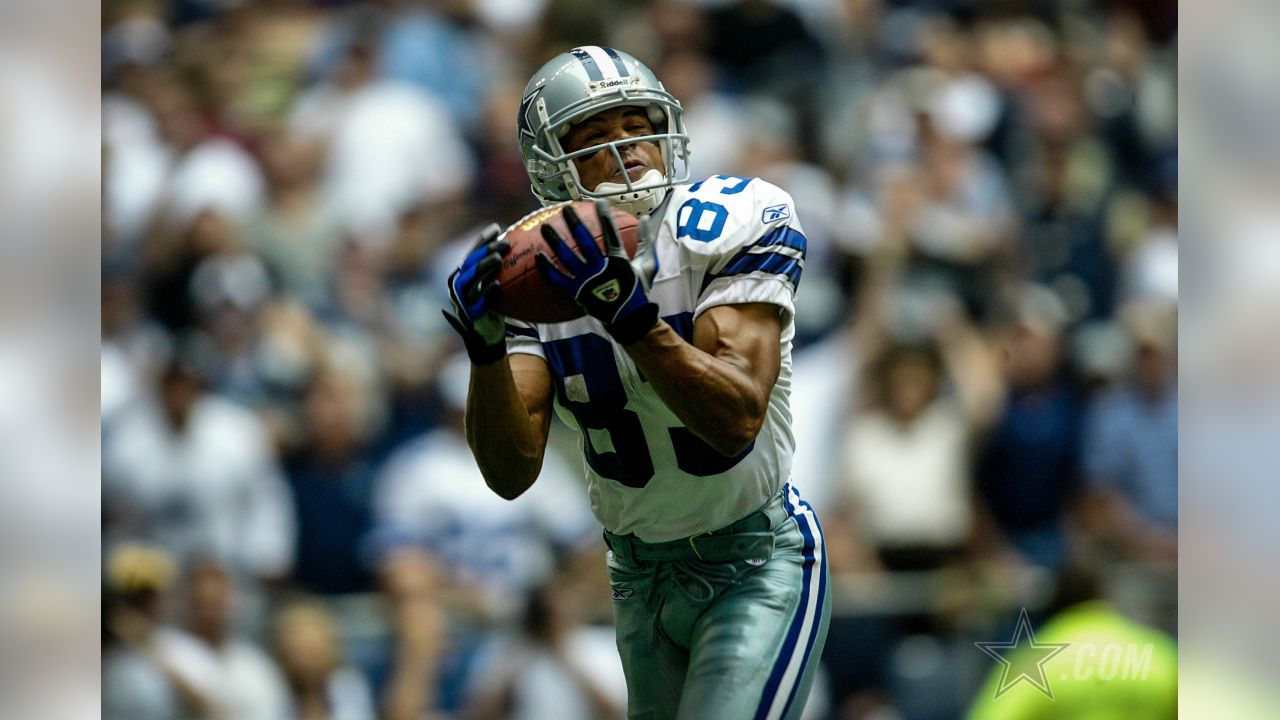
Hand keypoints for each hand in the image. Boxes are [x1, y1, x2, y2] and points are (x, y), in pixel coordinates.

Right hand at [443, 224, 508, 364]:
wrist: (487, 336)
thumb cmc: (494, 307)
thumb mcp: (495, 285)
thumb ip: (499, 270)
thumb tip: (520, 246)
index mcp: (463, 275)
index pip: (472, 252)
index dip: (483, 239)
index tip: (497, 228)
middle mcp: (458, 285)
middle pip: (470, 262)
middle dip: (486, 250)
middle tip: (505, 243)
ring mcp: (461, 300)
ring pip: (470, 279)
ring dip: (483, 267)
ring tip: (499, 258)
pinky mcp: (469, 314)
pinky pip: (477, 301)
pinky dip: (487, 292)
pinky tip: (498, 284)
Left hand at [536, 201, 658, 343]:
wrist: (628, 317)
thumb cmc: (637, 289)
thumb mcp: (648, 264)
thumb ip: (646, 241)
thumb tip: (644, 219)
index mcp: (619, 260)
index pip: (611, 233)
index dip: (605, 217)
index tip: (599, 202)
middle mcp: (601, 268)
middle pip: (585, 242)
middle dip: (575, 223)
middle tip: (565, 209)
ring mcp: (587, 281)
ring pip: (568, 258)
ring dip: (556, 241)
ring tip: (545, 227)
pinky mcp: (577, 292)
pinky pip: (559, 279)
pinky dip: (548, 269)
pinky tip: (538, 256)